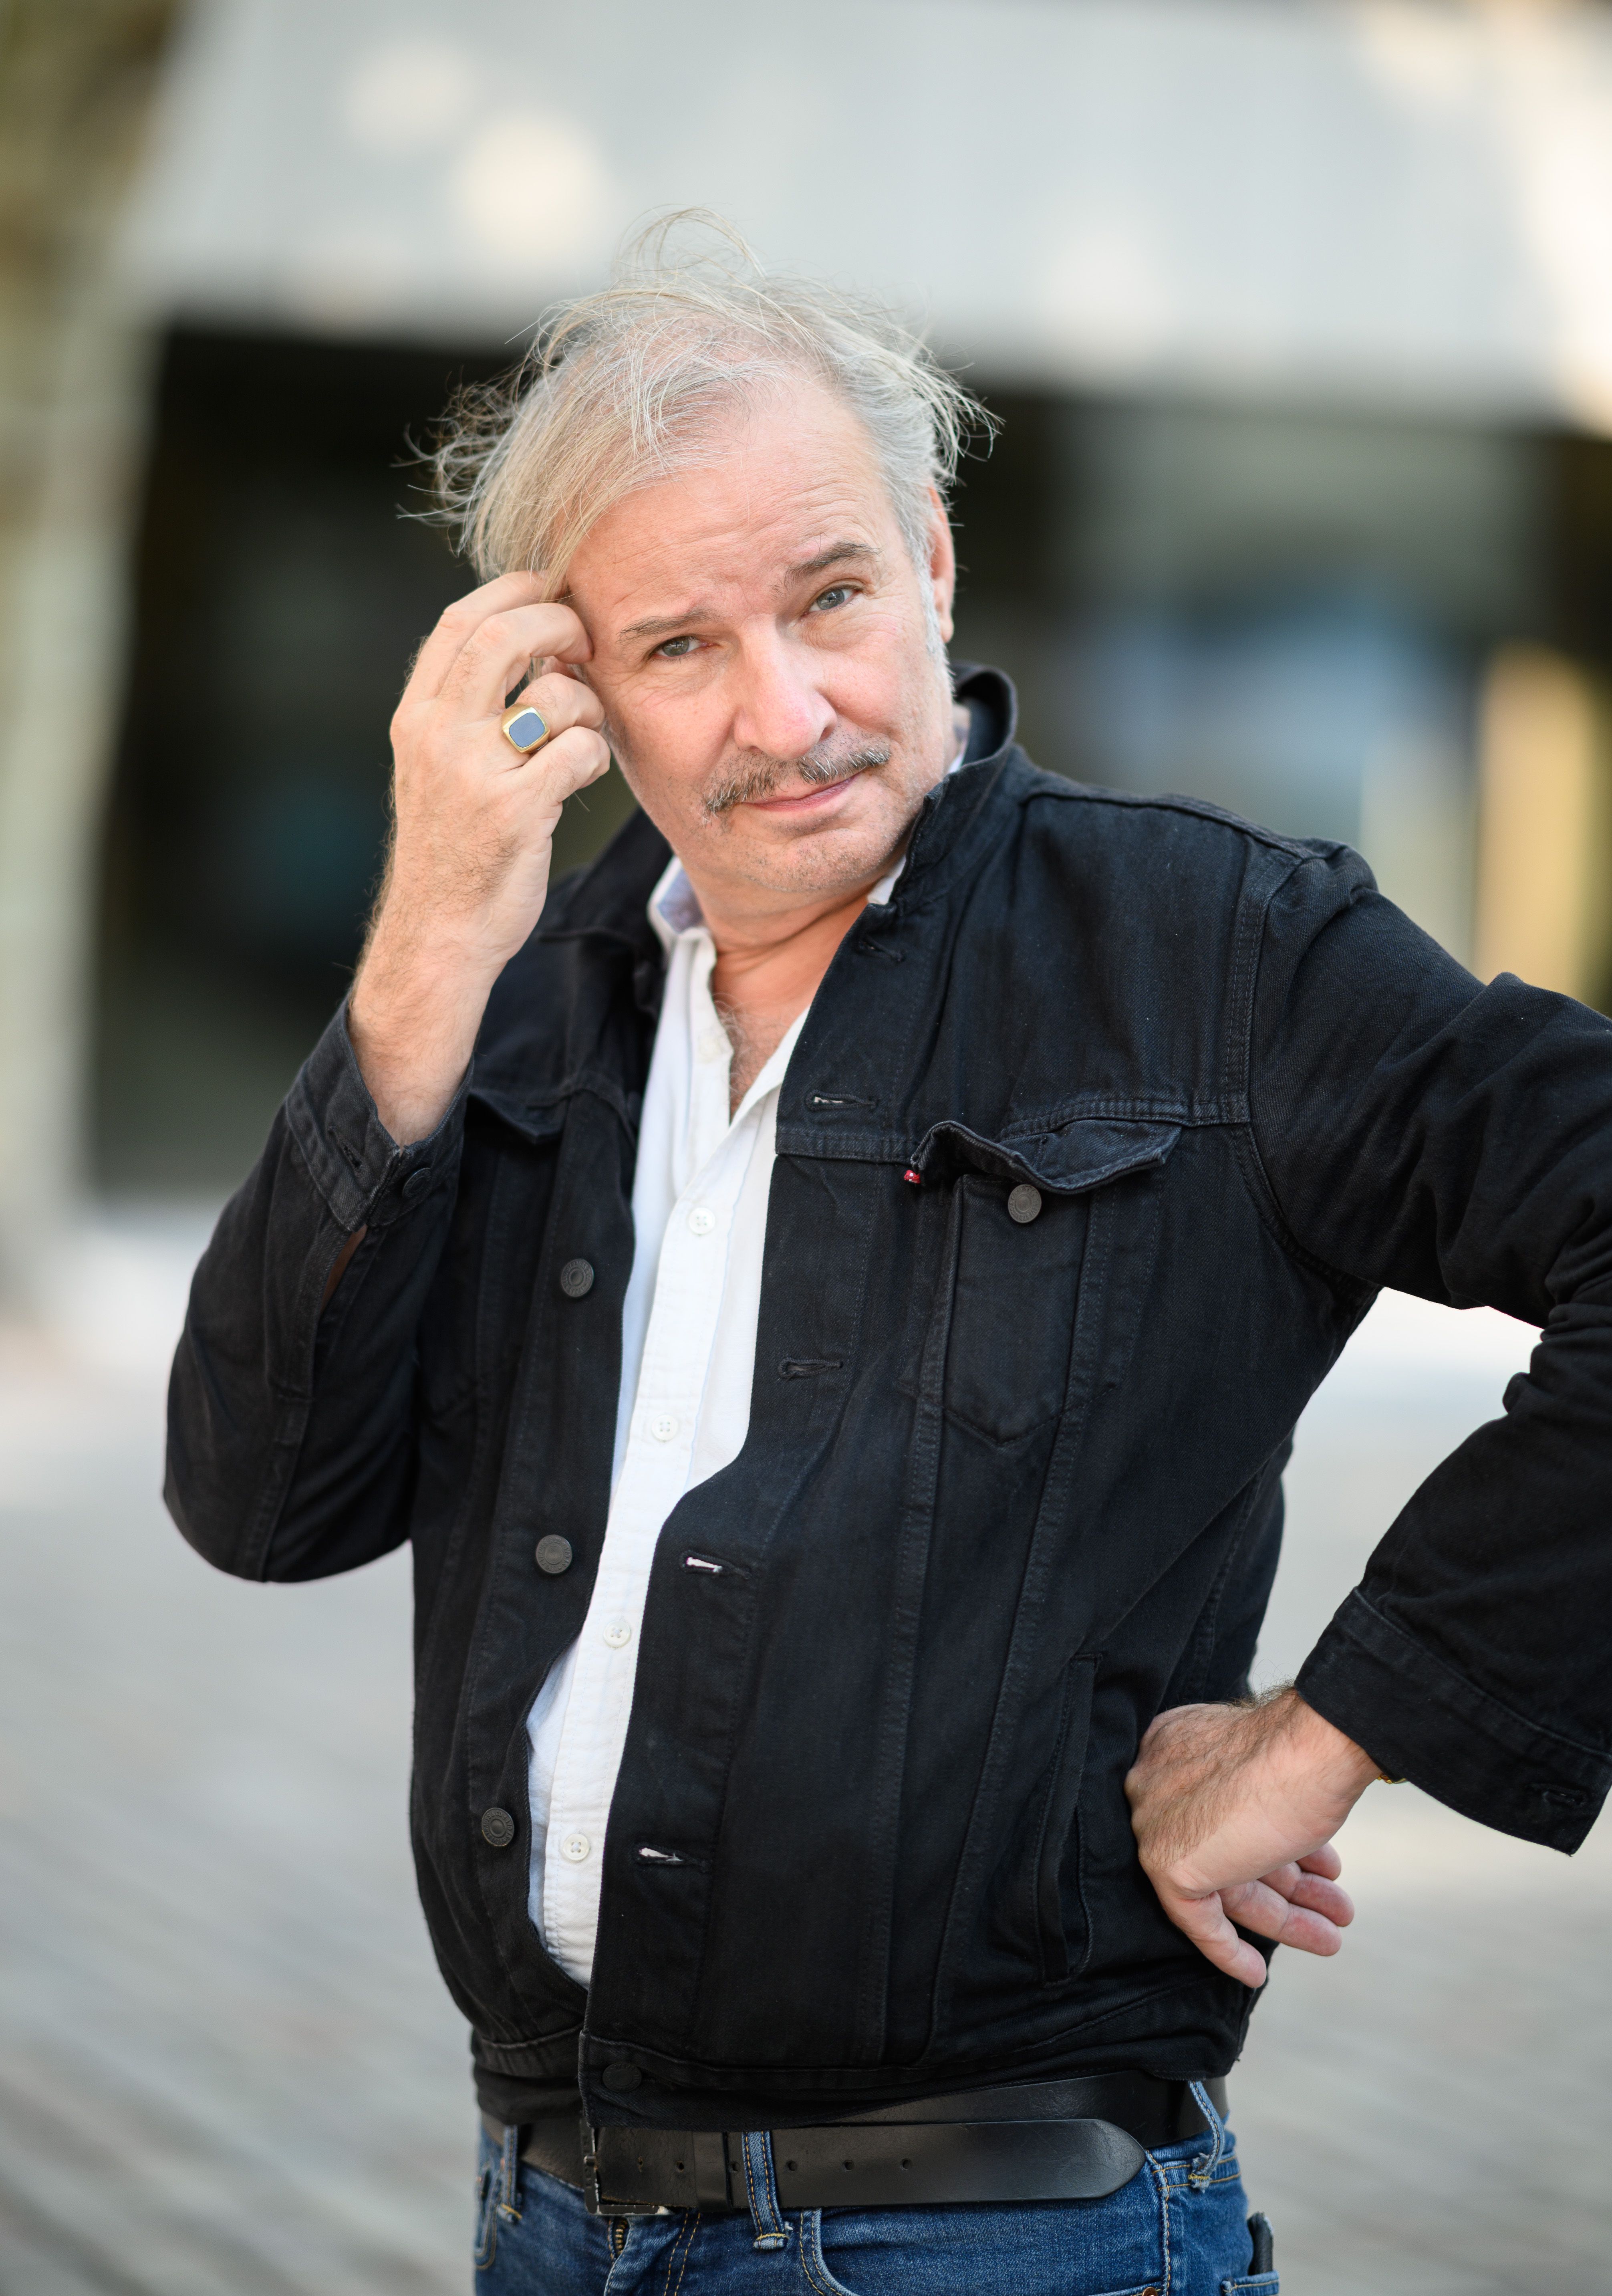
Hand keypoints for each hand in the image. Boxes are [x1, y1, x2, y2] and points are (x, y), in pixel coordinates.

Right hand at [349, 573, 610, 1141]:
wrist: (438, 934)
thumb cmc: (453, 850)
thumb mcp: (441, 768)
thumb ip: (470, 708)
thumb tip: (539, 647)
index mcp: (417, 716)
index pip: (461, 620)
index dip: (513, 591)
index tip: (551, 592)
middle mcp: (438, 733)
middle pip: (507, 634)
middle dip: (561, 624)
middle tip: (587, 643)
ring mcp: (474, 771)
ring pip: (556, 695)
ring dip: (588, 708)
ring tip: (582, 738)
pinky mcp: (515, 810)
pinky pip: (580, 751)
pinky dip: (595, 757)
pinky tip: (582, 778)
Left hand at [1124, 1687, 1378, 1987]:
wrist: (1316, 1744)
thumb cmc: (1306, 1747)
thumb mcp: (1271, 1767)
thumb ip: (1253, 1797)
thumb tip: (1274, 1829)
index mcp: (1175, 1748)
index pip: (1217, 1818)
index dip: (1271, 1849)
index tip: (1306, 1871)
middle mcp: (1157, 1781)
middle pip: (1228, 1852)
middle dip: (1290, 1885)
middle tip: (1337, 1908)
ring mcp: (1157, 1823)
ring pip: (1225, 1884)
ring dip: (1285, 1915)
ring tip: (1335, 1933)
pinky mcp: (1168, 1864)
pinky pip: (1196, 1919)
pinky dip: (1228, 1949)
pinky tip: (1256, 1972)